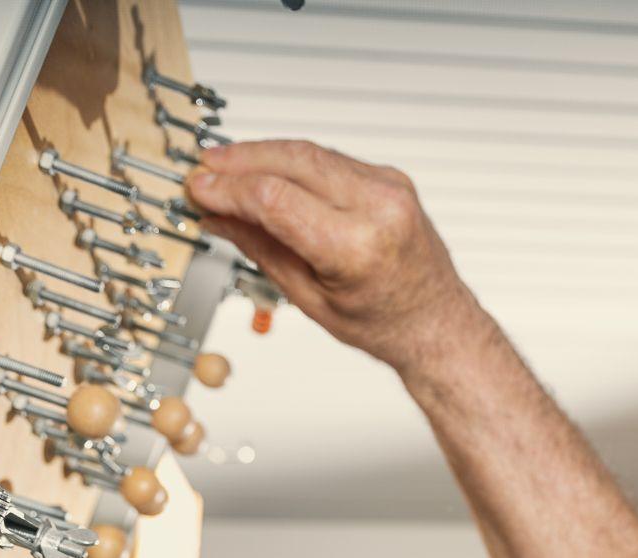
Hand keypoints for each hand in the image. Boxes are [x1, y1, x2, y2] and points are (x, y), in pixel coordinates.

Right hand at [185, 140, 483, 372]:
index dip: (228, 189)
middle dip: (240, 160)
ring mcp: (390, 188)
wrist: (437, 324)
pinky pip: (330, 159)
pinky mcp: (391, 178)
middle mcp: (379, 209)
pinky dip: (293, 161)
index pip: (275, 199)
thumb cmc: (385, 323)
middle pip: (292, 162)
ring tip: (225, 166)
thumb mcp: (310, 298)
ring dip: (262, 154)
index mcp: (358, 247)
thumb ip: (261, 250)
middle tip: (204, 167)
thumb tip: (219, 216)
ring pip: (310, 152)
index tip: (200, 189)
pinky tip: (266, 169)